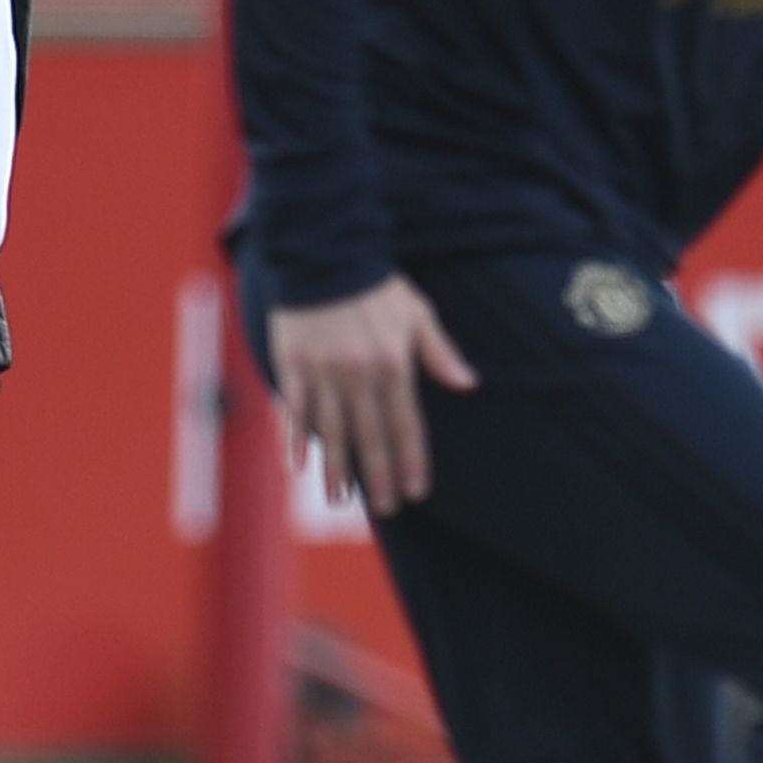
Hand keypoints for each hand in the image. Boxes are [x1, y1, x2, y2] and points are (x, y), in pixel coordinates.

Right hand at [266, 275, 475, 516]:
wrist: (325, 253)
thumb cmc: (377, 286)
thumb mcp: (417, 315)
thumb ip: (440, 353)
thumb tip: (469, 384)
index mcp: (394, 364)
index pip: (407, 424)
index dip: (412, 460)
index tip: (417, 492)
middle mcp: (360, 374)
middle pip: (371, 436)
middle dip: (380, 476)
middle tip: (387, 509)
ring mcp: (324, 372)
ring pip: (333, 431)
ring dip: (337, 469)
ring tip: (340, 501)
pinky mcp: (293, 364)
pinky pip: (295, 410)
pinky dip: (296, 438)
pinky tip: (298, 464)